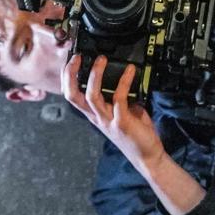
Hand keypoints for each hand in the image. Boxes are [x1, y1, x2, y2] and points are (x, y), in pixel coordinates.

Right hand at [62, 55, 165, 169]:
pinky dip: (124, 81)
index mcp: (94, 114)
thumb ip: (118, 96)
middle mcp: (97, 117)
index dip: (67, 77)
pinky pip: (119, 98)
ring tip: (101, 60)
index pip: (71, 94)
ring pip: (91, 96)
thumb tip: (122, 76)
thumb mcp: (121, 112)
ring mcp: (108, 120)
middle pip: (72, 95)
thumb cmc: (135, 134)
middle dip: (70, 75)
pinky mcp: (121, 122)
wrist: (148, 156)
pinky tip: (130, 71)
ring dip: (95, 75)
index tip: (72, 60)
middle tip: (76, 58)